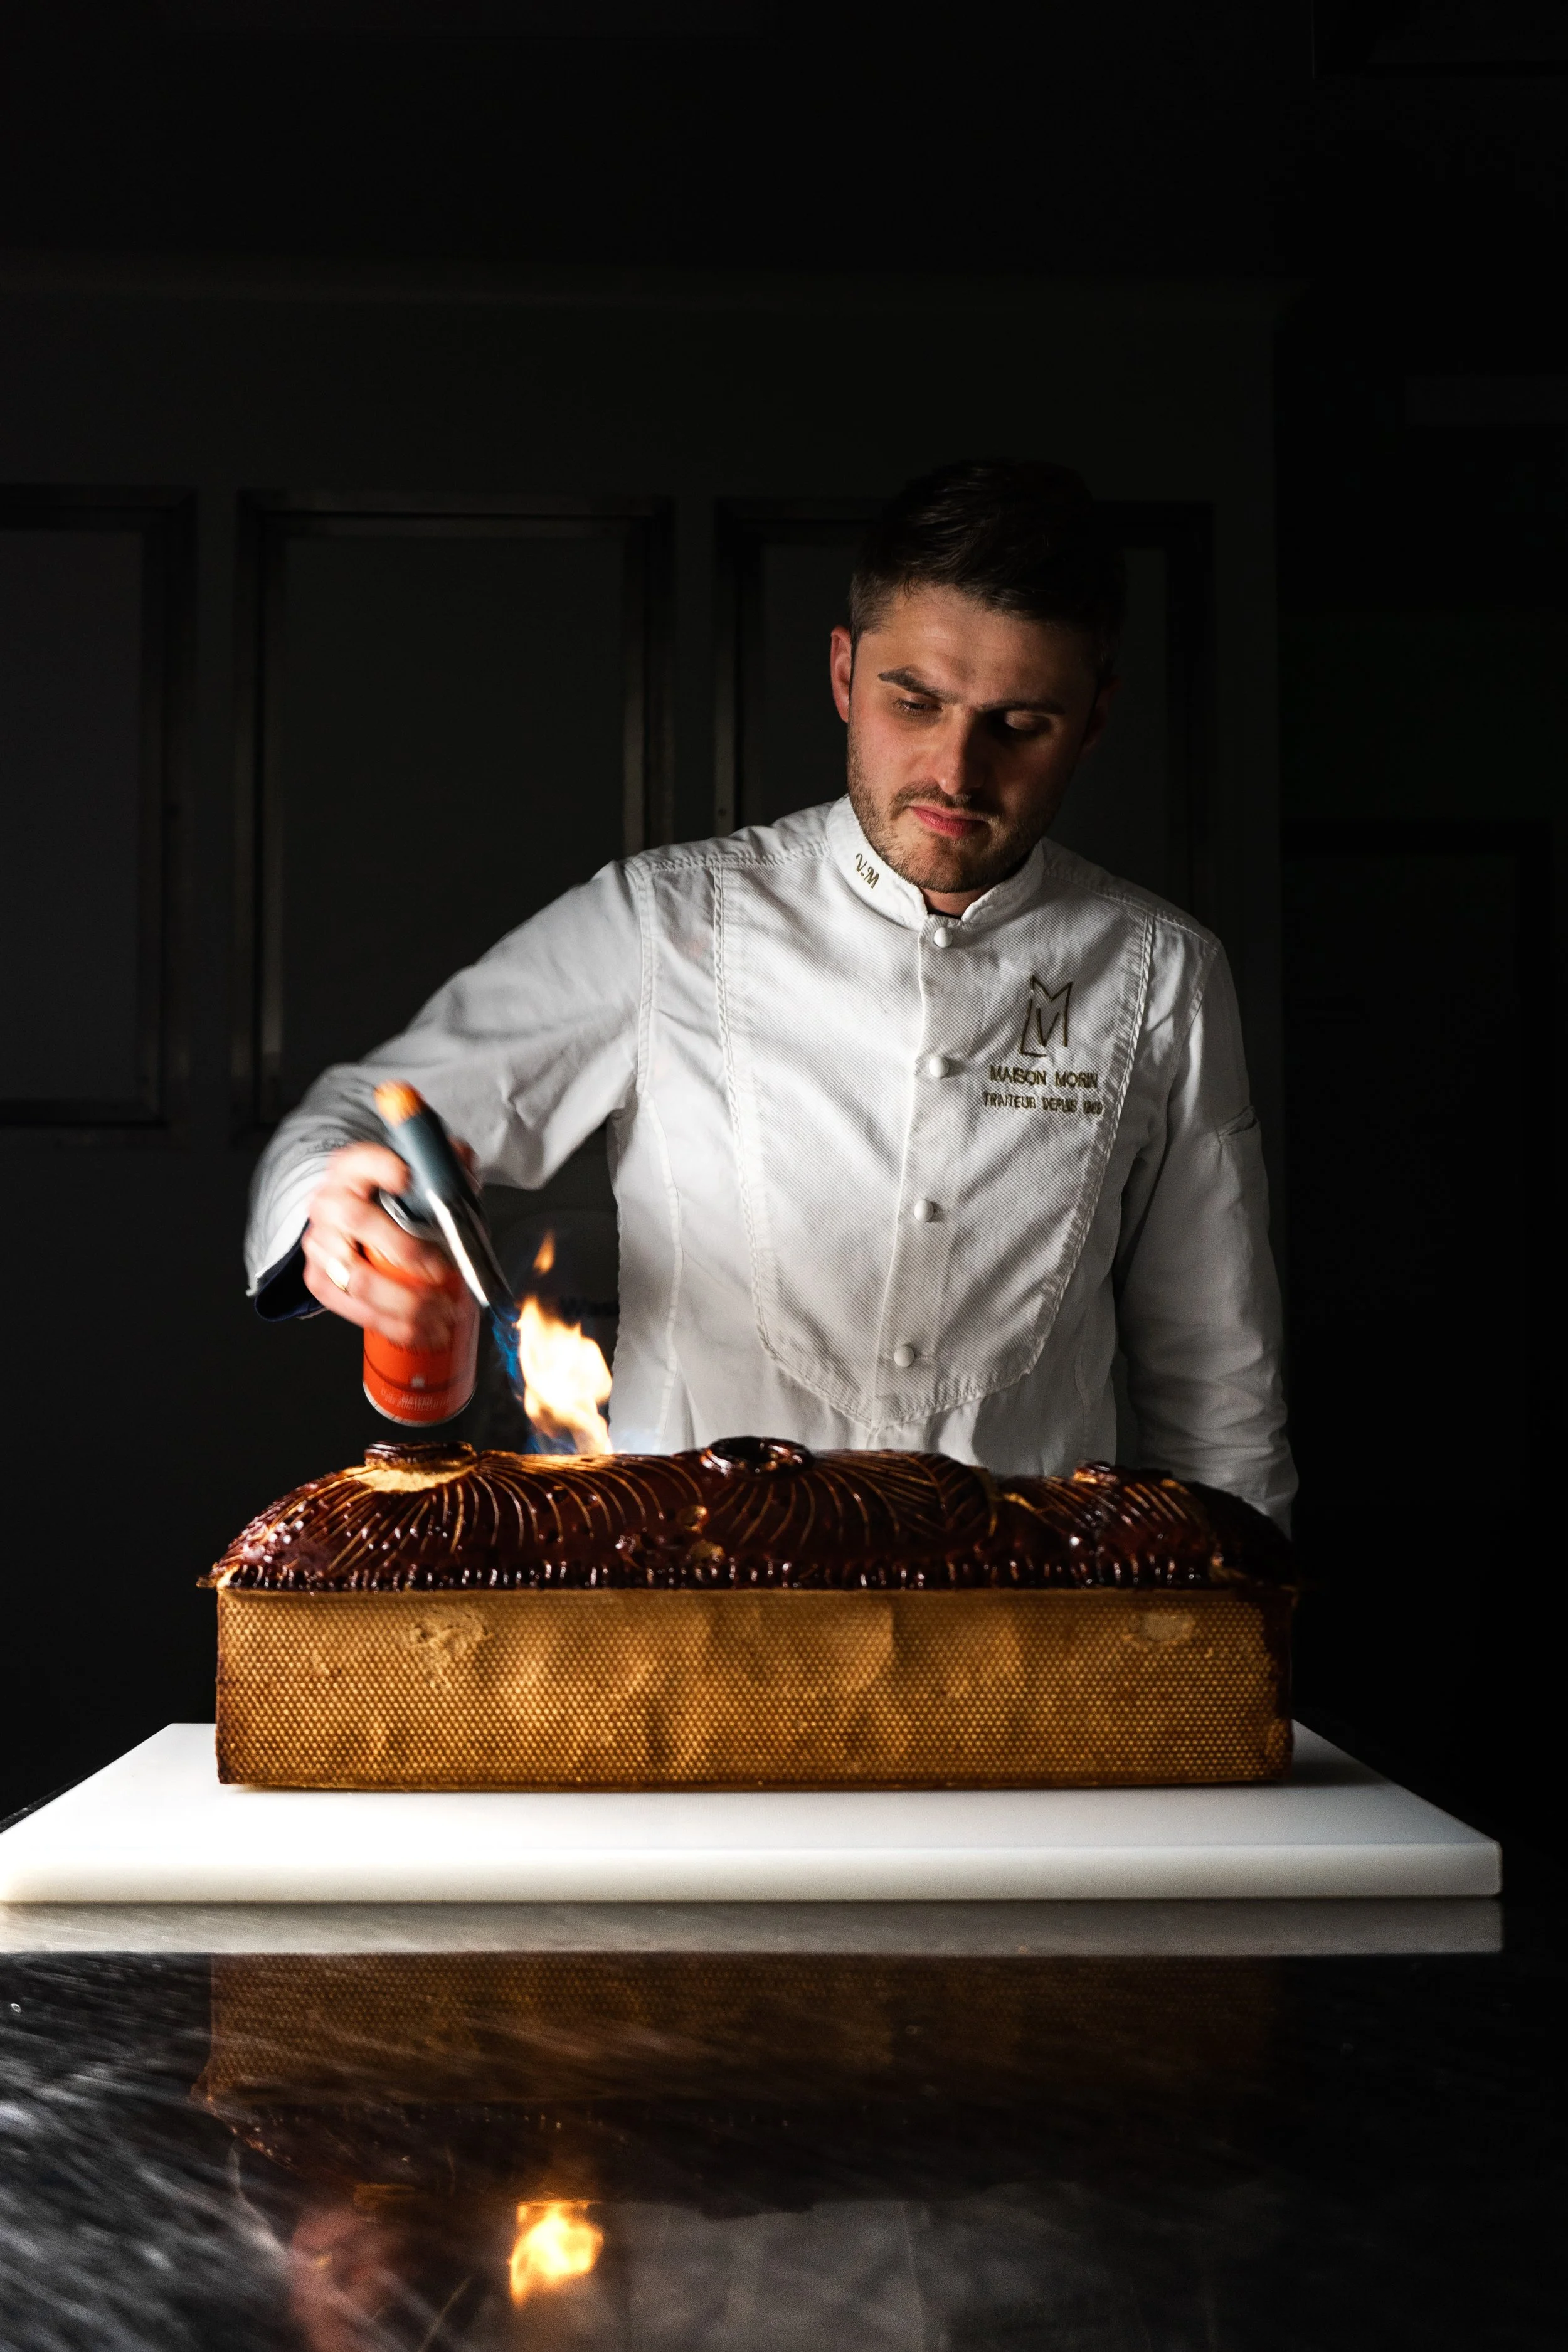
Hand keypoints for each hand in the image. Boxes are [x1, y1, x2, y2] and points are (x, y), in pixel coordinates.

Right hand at [301, 1141, 464, 1349]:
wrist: (346, 1220)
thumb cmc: (390, 1198)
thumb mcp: (415, 1172)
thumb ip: (442, 1164)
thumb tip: (463, 1170)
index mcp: (351, 1169)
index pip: (362, 1161)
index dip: (381, 1168)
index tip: (406, 1177)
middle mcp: (328, 1204)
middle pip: (360, 1223)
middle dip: (406, 1251)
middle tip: (444, 1272)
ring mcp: (319, 1245)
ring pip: (358, 1278)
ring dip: (406, 1302)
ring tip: (444, 1314)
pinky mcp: (319, 1280)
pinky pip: (354, 1310)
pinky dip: (393, 1326)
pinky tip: (425, 1333)